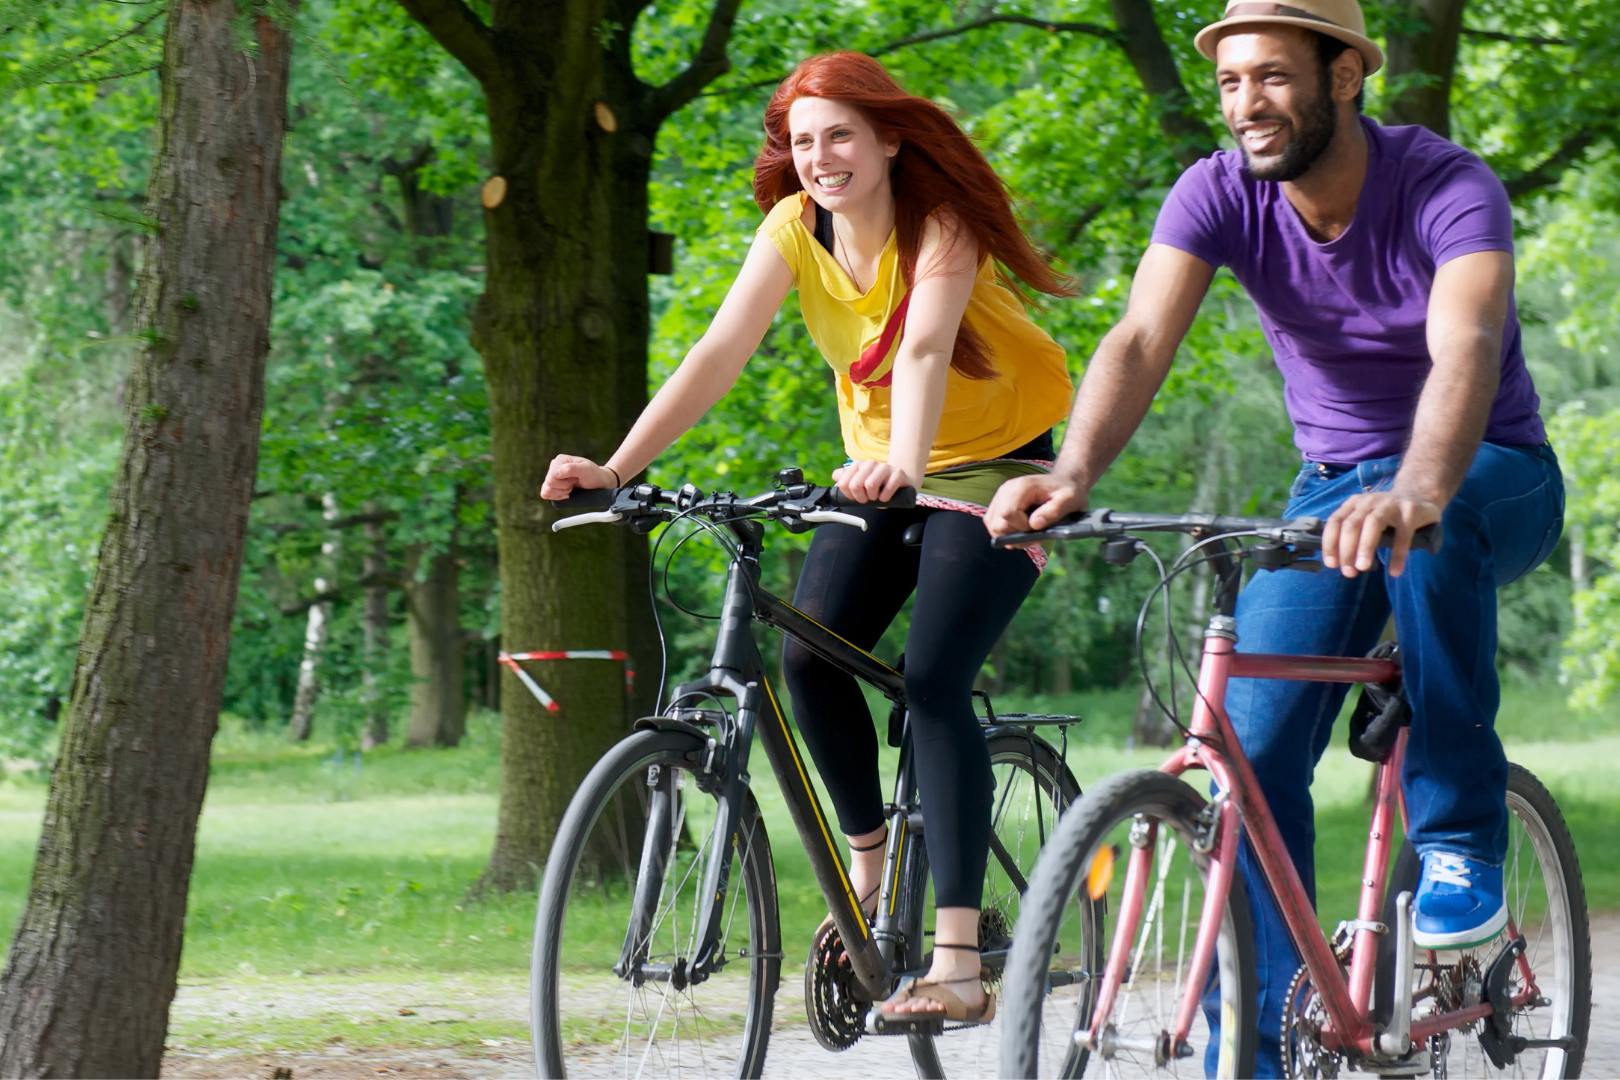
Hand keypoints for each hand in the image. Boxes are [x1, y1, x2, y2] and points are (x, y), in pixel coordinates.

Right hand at [540, 454, 617, 499]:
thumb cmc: (594, 475)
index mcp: (560, 460)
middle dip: (564, 487)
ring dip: (561, 493)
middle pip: (549, 483)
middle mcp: (554, 467)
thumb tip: (556, 472)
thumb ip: (571, 469)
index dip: (564, 482)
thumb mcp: (586, 470)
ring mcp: (552, 477)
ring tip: (571, 488)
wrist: (599, 483)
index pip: (552, 476)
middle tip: (574, 484)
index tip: (576, 479)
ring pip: (546, 490)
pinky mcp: (552, 487)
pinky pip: (546, 494)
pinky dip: (557, 497)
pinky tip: (566, 494)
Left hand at [832, 461, 912, 503]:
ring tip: (876, 497)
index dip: (848, 494)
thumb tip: (835, 476)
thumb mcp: (860, 481)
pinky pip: (888, 488)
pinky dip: (885, 497)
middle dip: (860, 497)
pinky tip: (885, 497)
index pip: (844, 483)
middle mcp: (870, 464)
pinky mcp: (898, 473)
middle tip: (866, 499)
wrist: (899, 480)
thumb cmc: (878, 484)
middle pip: (855, 485)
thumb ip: (845, 478)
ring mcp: (885, 467)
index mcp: (859, 465)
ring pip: (870, 485)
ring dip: (873, 497)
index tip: (855, 497)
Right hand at [985, 472, 1088, 539]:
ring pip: (992, 525)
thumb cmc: (1068, 491)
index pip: (1007, 513)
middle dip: (1014, 535)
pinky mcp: (999, 504)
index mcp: (1022, 487)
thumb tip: (1034, 524)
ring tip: (1028, 534)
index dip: (1021, 527)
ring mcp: (1000, 496)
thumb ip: (1053, 512)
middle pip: (996, 522)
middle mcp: (1006, 490)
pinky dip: (1005, 532)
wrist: (1063, 483)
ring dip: (1009, 535)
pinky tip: (1021, 531)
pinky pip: (993, 523)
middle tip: (1034, 535)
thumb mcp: (1069, 500)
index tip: (1037, 527)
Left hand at [1321, 490, 1441, 577]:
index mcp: (1353, 504)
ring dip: (1365, 547)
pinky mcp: (1410, 511)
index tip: (1331, 564)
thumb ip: (1354, 534)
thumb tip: (1341, 563)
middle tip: (1348, 572)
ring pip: (1373, 523)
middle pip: (1351, 524)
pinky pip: (1402, 534)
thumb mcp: (1365, 518)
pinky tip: (1394, 571)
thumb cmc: (1385, 514)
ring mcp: (1390, 504)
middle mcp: (1368, 501)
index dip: (1330, 543)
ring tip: (1363, 567)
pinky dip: (1397, 554)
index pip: (1335, 522)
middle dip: (1346, 550)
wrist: (1419, 496)